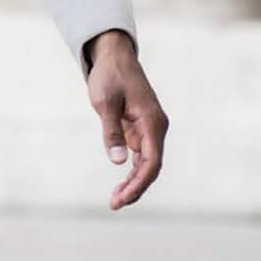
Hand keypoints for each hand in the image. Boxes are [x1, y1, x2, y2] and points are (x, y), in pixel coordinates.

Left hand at [85, 31, 166, 209]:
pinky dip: (132, 170)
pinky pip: (140, 156)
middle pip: (151, 167)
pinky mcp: (141, 128)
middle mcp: (156, 128)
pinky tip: (121, 184)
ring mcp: (149, 129)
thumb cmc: (109, 75)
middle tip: (114, 204)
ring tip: (115, 200)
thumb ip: (111, 131)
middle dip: (135, 188)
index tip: (122, 198)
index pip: (152, 162)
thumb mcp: (105, 101)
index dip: (138, 184)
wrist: (113, 55)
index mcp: (152, 122)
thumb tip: (117, 161)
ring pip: (146, 164)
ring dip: (133, 182)